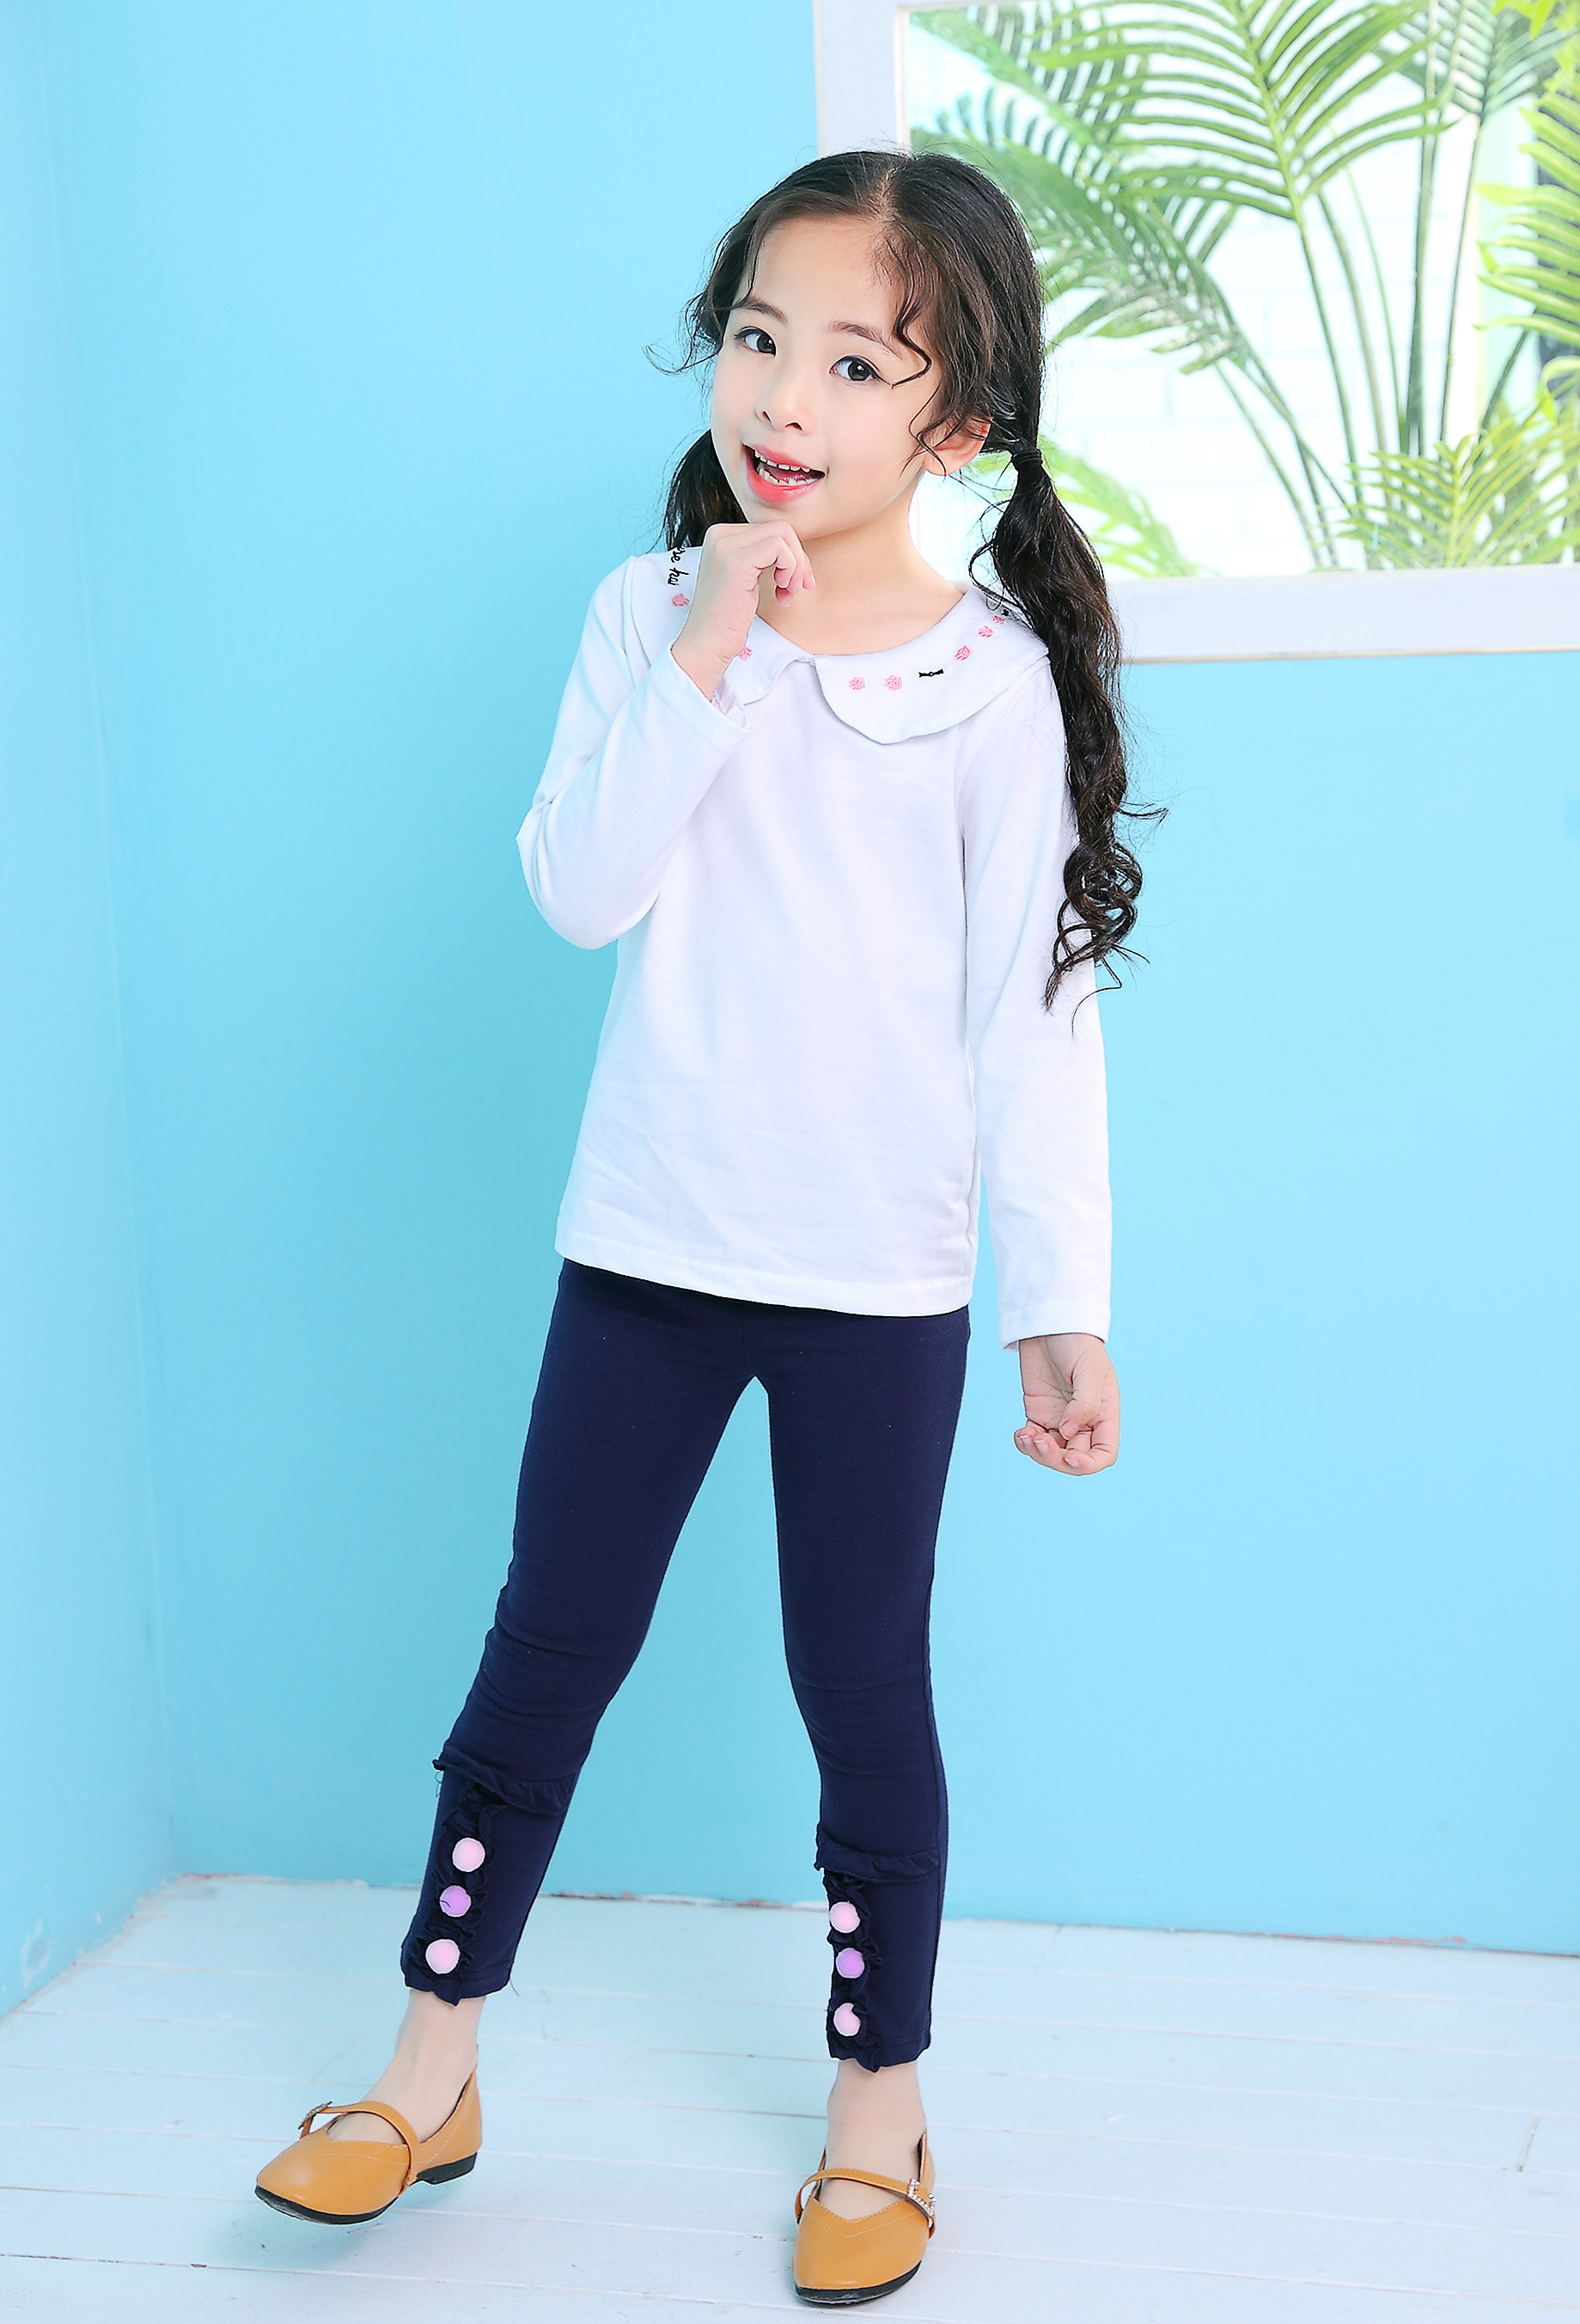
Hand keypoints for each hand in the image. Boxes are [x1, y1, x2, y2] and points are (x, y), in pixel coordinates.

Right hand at [671, 520, 813, 699]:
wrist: (707, 645)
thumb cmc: (728, 619)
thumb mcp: (747, 578)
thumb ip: (763, 558)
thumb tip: (797, 548)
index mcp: (721, 536)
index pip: (771, 529)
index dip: (791, 556)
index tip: (791, 584)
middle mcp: (720, 535)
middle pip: (781, 529)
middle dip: (799, 559)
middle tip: (797, 589)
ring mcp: (726, 545)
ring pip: (783, 535)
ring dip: (797, 566)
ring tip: (788, 592)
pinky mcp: (737, 561)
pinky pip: (780, 548)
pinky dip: (791, 569)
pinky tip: (781, 592)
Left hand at [1014, 1333, 1119, 1474]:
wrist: (1051, 1324)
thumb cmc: (1078, 1343)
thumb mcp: (1089, 1371)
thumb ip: (1084, 1404)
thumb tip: (1068, 1432)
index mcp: (1104, 1415)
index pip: (1103, 1454)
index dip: (1089, 1464)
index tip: (1070, 1458)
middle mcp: (1084, 1421)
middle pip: (1075, 1458)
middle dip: (1057, 1459)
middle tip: (1039, 1442)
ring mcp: (1060, 1419)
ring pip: (1051, 1453)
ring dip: (1037, 1453)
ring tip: (1026, 1436)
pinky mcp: (1039, 1413)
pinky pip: (1033, 1439)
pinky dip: (1025, 1444)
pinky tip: (1020, 1434)